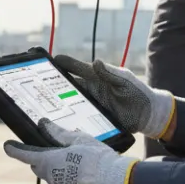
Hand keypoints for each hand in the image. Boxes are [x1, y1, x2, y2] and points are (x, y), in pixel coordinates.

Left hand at [3, 119, 135, 183]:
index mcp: (50, 161)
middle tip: (60, 154)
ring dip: (62, 174)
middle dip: (45, 161)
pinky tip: (86, 180)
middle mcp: (51, 179)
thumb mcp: (79, 141)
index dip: (15, 150)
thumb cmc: (97, 159)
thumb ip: (58, 134)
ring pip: (55, 180)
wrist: (115, 183)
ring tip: (82, 167)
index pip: (26, 155)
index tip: (7, 146)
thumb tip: (44, 124)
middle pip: (41, 168)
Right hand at [54, 55, 174, 138]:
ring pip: (69, 102)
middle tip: (37, 85)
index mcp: (96, 77)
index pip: (76, 68)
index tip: (50, 61)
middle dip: (53, 85)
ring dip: (57, 103)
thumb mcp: (124, 81)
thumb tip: (96, 61)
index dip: (63, 64)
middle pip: (67, 86)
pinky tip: (58, 122)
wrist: (147, 114)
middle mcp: (90, 89)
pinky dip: (68, 119)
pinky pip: (78, 117)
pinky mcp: (93, 118)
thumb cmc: (137, 92)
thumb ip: (110, 73)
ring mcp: (90, 104)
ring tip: (42, 105)